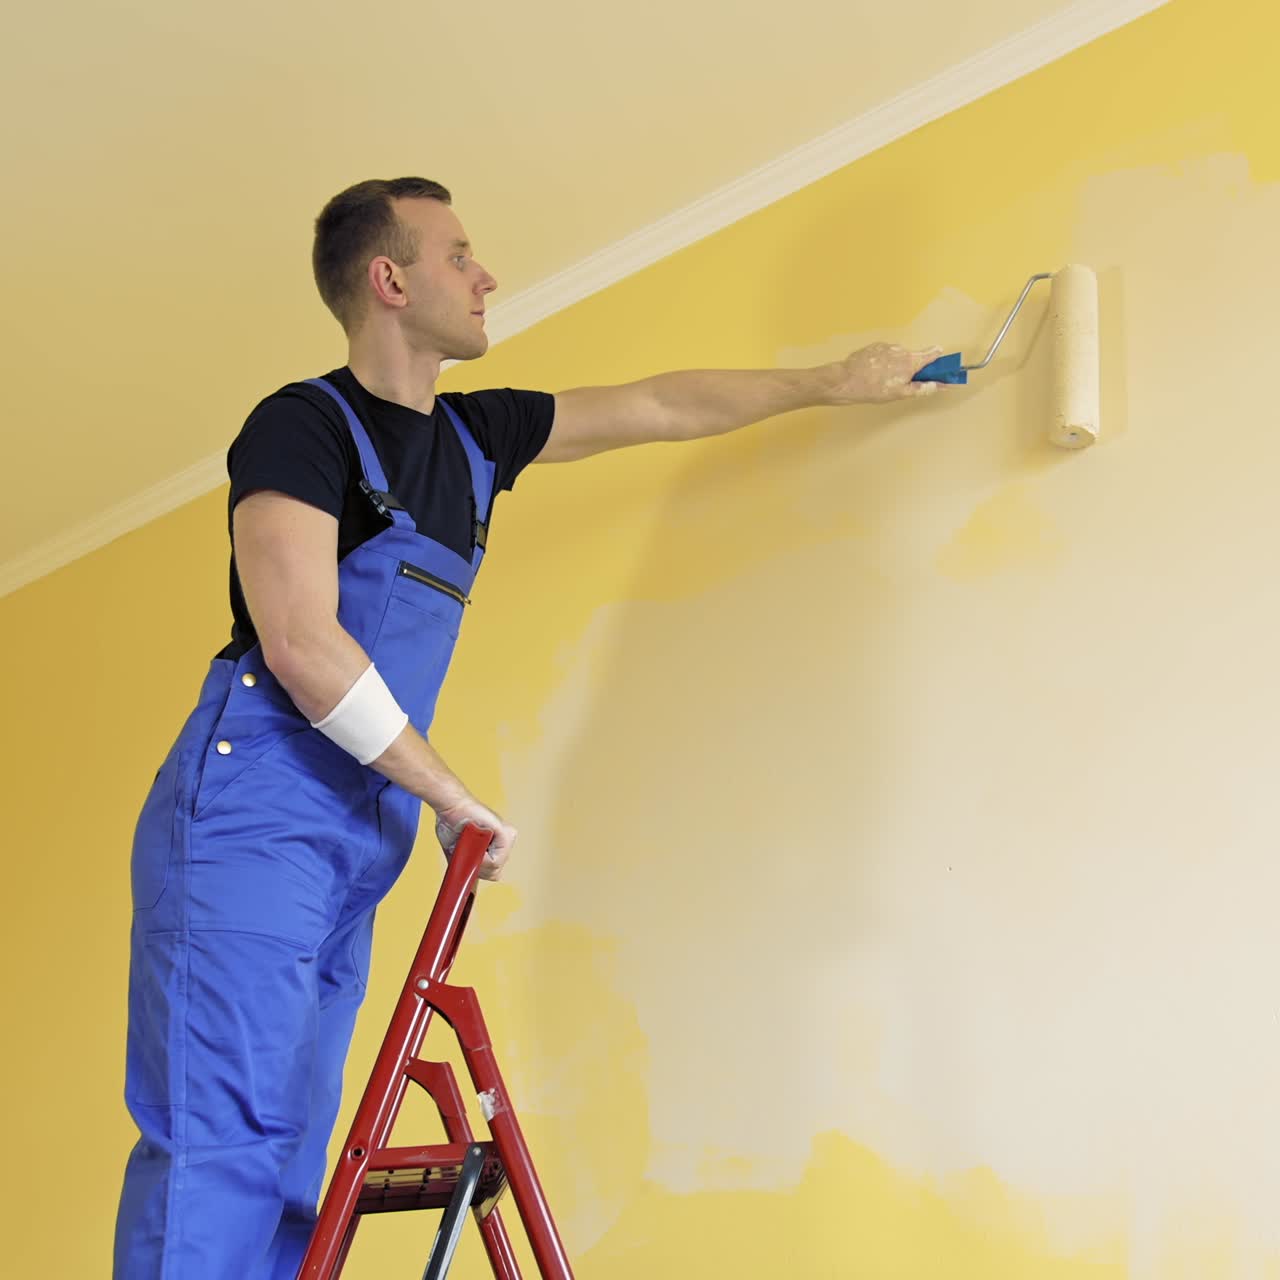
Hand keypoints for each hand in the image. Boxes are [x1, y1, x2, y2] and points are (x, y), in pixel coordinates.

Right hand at [433, 794, 517, 880]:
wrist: (449, 807)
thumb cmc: (451, 824)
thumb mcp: (459, 852)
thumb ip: (467, 866)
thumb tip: (466, 885)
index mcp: (496, 844)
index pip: (494, 871)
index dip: (478, 871)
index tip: (466, 859)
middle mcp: (505, 840)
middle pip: (495, 872)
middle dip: (478, 868)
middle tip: (466, 852)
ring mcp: (507, 837)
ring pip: (496, 868)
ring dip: (478, 862)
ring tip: (468, 844)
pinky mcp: (505, 833)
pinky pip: (495, 860)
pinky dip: (481, 859)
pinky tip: (473, 844)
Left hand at [828, 343, 944, 403]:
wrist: (845, 380)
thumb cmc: (873, 388)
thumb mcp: (901, 393)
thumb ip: (922, 388)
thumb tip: (939, 385)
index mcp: (910, 360)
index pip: (932, 354)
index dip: (939, 359)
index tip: (944, 364)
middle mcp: (900, 349)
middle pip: (913, 357)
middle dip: (911, 369)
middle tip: (902, 383)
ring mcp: (886, 346)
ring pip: (897, 357)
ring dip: (895, 367)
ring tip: (882, 381)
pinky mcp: (873, 347)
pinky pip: (884, 355)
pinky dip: (883, 364)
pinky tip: (874, 375)